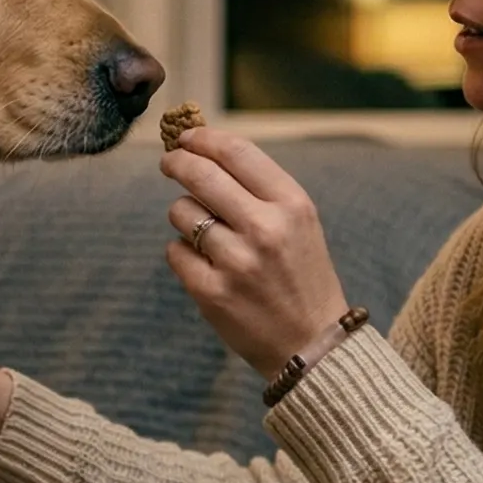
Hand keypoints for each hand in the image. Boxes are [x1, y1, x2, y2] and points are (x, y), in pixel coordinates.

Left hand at [162, 128, 352, 378]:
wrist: (312, 345)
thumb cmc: (302, 275)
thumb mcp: (299, 222)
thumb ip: (259, 187)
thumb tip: (205, 149)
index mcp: (292, 205)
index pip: (236, 152)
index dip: (204, 138)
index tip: (188, 138)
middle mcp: (265, 229)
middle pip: (200, 175)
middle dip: (178, 162)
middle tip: (170, 163)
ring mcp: (236, 262)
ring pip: (181, 212)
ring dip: (185, 216)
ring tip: (207, 234)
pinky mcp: (211, 292)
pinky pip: (175, 252)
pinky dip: (184, 254)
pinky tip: (207, 266)